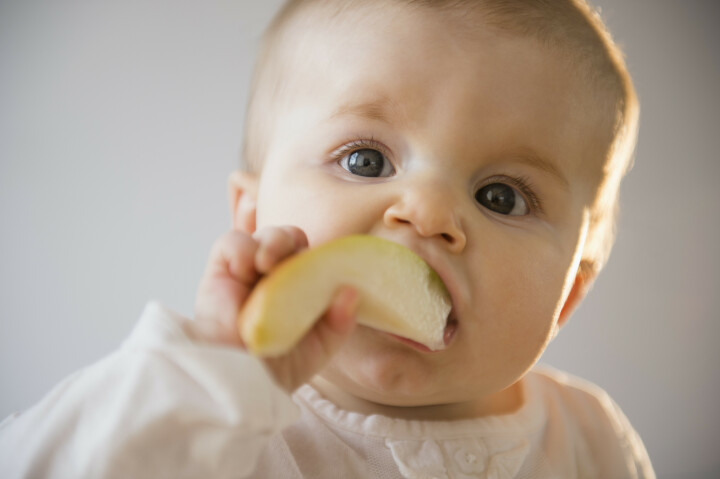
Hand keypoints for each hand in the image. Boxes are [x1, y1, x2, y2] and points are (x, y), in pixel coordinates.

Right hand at [194, 226, 357, 391]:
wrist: (241, 380)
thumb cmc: (278, 368)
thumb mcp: (321, 346)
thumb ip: (340, 320)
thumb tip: (351, 291)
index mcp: (298, 288)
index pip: (313, 257)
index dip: (320, 257)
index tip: (326, 269)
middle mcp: (274, 277)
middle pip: (291, 240)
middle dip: (295, 243)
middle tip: (297, 262)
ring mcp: (247, 272)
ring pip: (266, 235)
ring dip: (274, 241)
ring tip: (268, 264)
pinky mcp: (221, 270)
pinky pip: (232, 241)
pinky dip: (243, 248)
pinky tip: (247, 269)